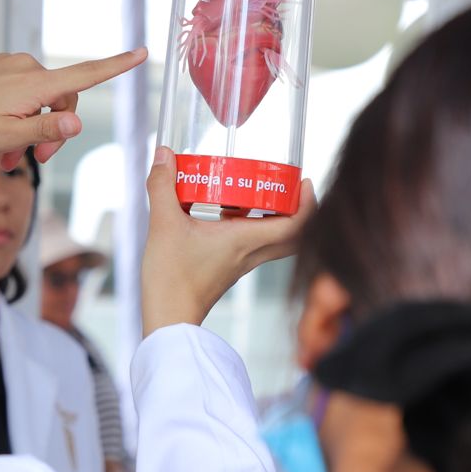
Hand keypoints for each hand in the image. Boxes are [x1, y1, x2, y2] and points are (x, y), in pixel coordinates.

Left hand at [0, 49, 146, 166]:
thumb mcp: (6, 137)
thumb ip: (44, 130)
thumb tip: (77, 122)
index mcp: (33, 82)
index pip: (85, 74)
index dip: (116, 66)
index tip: (142, 53)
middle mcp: (22, 67)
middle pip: (59, 98)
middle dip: (52, 130)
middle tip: (30, 163)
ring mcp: (2, 65)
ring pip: (33, 99)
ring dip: (28, 128)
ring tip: (6, 159)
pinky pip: (12, 92)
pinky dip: (11, 115)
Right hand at [141, 147, 314, 335]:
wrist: (167, 317)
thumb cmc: (171, 278)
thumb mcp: (163, 224)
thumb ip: (163, 186)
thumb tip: (164, 155)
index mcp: (245, 241)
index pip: (295, 225)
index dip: (307, 204)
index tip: (304, 182)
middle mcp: (250, 253)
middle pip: (294, 235)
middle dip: (299, 210)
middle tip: (289, 186)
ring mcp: (241, 263)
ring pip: (274, 241)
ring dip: (277, 218)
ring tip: (261, 192)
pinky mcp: (229, 269)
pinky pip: (254, 246)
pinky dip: (253, 227)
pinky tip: (228, 211)